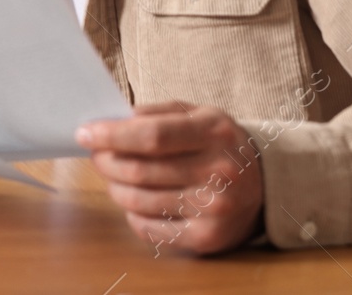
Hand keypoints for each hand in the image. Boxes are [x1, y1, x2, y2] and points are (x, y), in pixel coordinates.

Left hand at [77, 101, 264, 255]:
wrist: (266, 184)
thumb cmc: (220, 143)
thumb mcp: (199, 114)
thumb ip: (158, 113)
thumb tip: (115, 120)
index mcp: (213, 133)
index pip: (151, 136)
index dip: (112, 135)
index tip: (86, 133)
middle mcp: (217, 172)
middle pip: (140, 170)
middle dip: (106, 161)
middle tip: (96, 155)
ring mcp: (214, 209)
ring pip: (139, 200)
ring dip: (114, 187)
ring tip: (114, 176)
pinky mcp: (207, 238)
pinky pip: (150, 229)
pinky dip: (132, 214)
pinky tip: (134, 201)